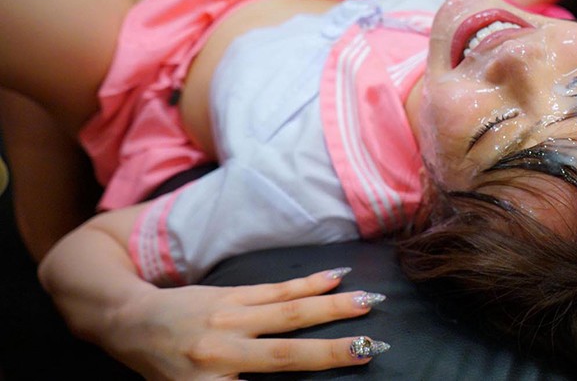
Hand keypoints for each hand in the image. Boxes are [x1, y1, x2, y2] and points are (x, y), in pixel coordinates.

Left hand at [107, 268, 387, 379]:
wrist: (129, 321)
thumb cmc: (162, 368)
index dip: (305, 378)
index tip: (345, 371)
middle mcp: (222, 354)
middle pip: (288, 354)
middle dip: (334, 351)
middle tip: (375, 345)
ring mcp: (229, 319)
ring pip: (289, 313)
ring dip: (332, 307)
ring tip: (368, 301)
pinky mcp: (232, 295)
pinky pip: (276, 290)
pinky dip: (308, 284)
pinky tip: (335, 278)